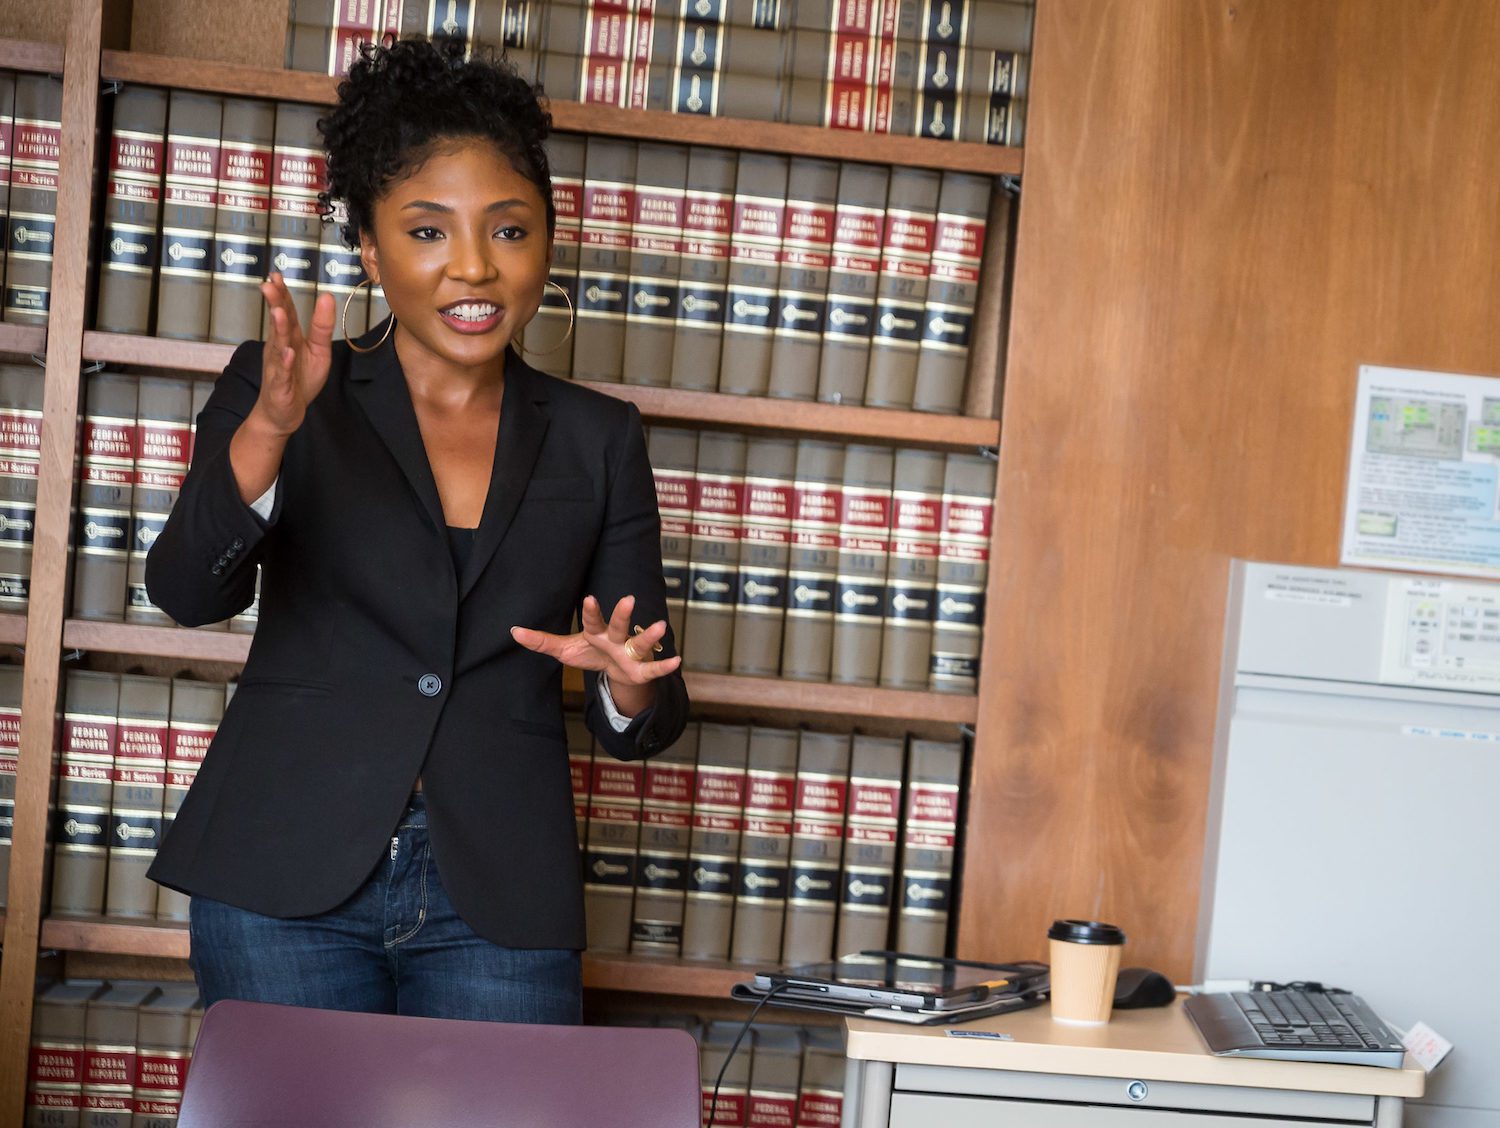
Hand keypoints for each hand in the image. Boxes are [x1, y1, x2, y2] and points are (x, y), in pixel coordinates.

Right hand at [253, 273, 334, 437]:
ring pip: (278, 345)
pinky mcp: (281, 386)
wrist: (283, 413)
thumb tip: (327, 298)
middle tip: (270, 284)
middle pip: (279, 323)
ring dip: (278, 328)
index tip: (277, 275)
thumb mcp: (318, 351)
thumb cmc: (299, 381)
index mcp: (289, 338)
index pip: (286, 312)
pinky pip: (282, 373)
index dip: (282, 294)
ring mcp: (278, 367)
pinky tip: (288, 352)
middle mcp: (280, 348)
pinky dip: (285, 363)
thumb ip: (321, 327)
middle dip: (275, 303)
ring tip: (278, 311)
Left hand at [510, 594, 681, 687]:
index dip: (591, 611)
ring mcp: (631, 653)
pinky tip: (676, 661)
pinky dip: (664, 666)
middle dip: (622, 614)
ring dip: (649, 635)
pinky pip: (654, 668)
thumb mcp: (565, 649)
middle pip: (619, 625)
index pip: (592, 620)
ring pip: (640, 643)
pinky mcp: (642, 670)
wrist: (615, 671)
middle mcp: (616, 639)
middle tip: (628, 598)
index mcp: (597, 633)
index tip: (588, 597)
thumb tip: (513, 631)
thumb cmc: (591, 653)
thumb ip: (542, 641)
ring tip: (659, 626)